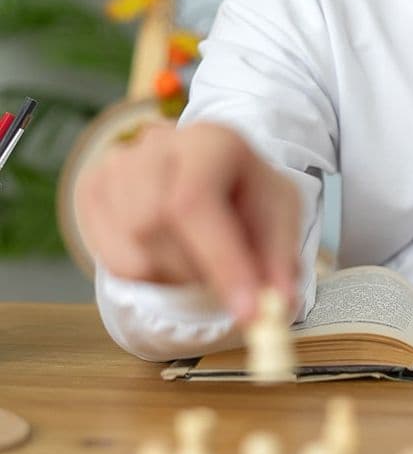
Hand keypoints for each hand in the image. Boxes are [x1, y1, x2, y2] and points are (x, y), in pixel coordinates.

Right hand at [74, 121, 301, 322]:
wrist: (214, 170)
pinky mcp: (92, 190)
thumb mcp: (280, 214)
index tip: (250, 313)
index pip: (196, 201)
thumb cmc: (247, 192)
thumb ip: (280, 257)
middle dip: (198, 272)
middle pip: (154, 227)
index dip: (221, 261)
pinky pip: (112, 263)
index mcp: (210, 140)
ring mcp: (115, 165)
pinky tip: (175, 255)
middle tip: (230, 285)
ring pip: (133, 254)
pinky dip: (150, 277)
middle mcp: (156, 145)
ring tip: (204, 258)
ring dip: (176, 278)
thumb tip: (279, 307)